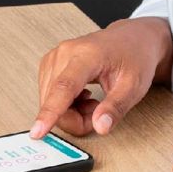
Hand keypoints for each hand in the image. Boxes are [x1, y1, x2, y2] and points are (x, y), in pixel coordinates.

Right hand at [30, 17, 171, 139]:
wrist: (130, 39)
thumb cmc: (134, 58)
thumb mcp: (134, 86)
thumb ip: (116, 107)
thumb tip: (100, 126)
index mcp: (87, 55)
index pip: (64, 87)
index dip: (50, 112)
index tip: (38, 131)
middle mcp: (65, 53)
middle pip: (54, 100)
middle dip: (74, 119)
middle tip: (100, 114)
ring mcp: (54, 57)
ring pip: (49, 101)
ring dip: (71, 112)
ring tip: (94, 102)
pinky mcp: (50, 64)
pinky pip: (49, 95)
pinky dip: (65, 105)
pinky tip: (82, 97)